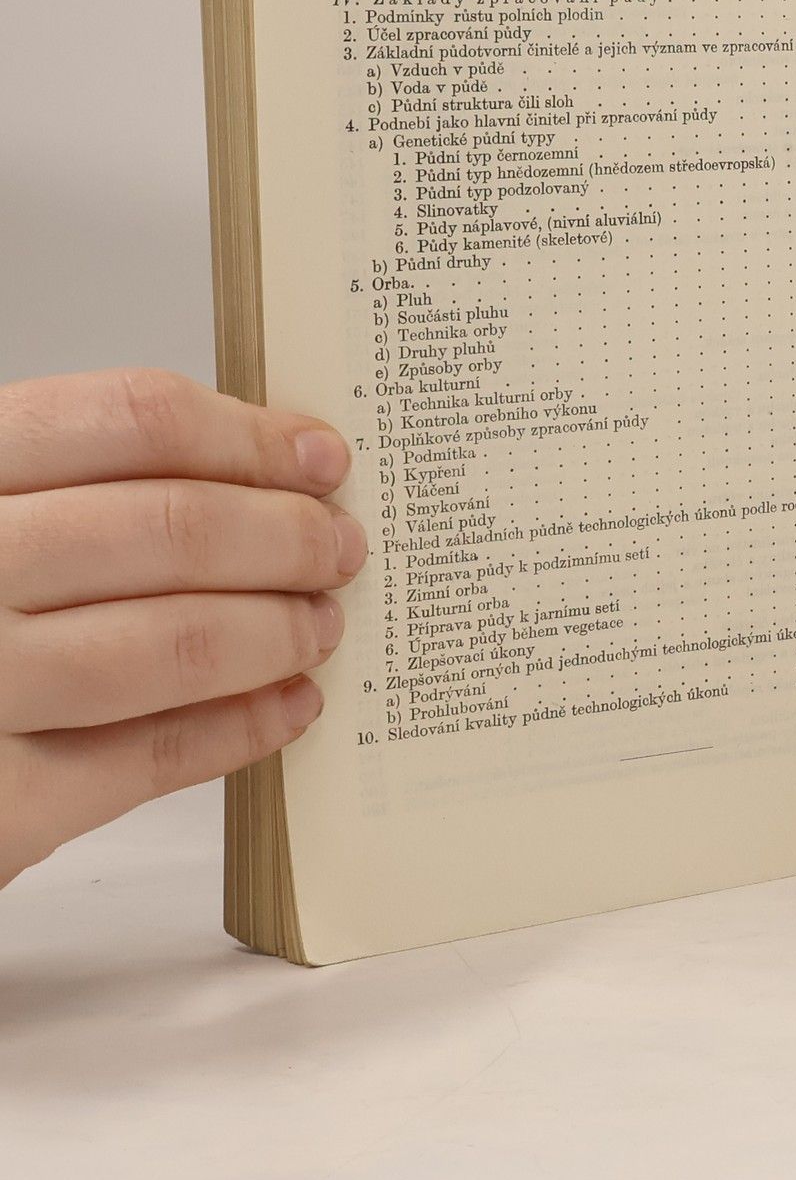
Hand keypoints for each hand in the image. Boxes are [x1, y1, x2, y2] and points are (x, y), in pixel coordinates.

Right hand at [0, 369, 365, 887]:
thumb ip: (72, 487)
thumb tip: (255, 476)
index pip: (131, 421)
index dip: (248, 438)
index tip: (318, 458)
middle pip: (170, 529)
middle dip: (285, 539)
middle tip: (338, 548)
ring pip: (172, 644)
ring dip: (275, 632)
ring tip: (320, 626)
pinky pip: (146, 759)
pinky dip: (238, 729)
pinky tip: (286, 707)